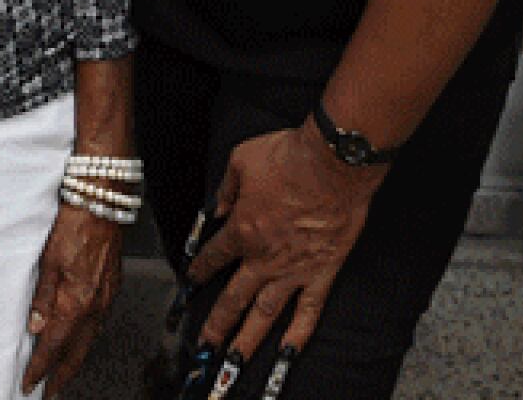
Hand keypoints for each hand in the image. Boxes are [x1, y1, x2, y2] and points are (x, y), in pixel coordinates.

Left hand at [21, 203, 122, 393]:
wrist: (103, 204)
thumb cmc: (75, 225)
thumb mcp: (49, 260)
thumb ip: (43, 297)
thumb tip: (36, 326)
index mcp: (77, 302)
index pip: (54, 347)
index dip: (41, 368)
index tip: (30, 383)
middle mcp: (95, 306)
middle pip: (77, 353)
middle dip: (61, 377)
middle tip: (49, 393)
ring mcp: (107, 299)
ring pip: (90, 341)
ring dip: (75, 361)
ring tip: (62, 374)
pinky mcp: (112, 289)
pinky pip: (99, 324)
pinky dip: (87, 339)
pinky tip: (81, 340)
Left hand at [187, 123, 386, 374]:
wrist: (333, 163)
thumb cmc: (288, 157)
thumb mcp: (241, 161)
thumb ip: (226, 189)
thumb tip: (218, 207)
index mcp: (241, 230)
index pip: (212, 258)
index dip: (198, 271)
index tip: (189, 283)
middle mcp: (263, 258)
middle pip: (232, 299)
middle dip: (215, 326)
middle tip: (203, 349)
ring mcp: (293, 270)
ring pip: (264, 315)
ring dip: (247, 342)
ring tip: (233, 365)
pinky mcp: (322, 273)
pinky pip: (308, 311)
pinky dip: (298, 335)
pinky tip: (288, 354)